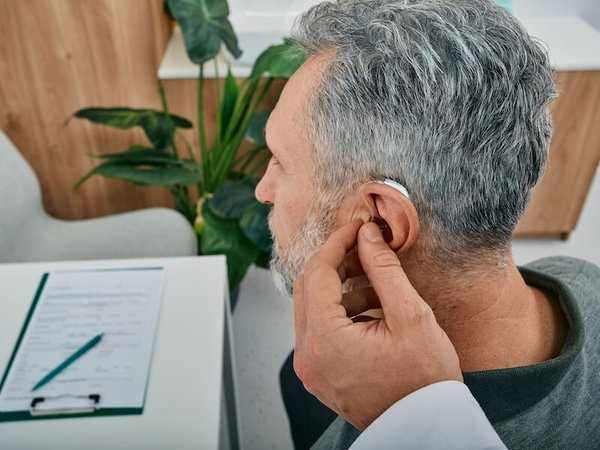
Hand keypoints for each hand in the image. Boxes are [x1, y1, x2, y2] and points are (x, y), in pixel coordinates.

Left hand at [292, 219, 462, 429]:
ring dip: (341, 289)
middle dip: (337, 263)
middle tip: (366, 248)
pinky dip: (341, 313)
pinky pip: (321, 331)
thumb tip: (367, 234)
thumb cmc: (424, 380)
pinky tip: (373, 309)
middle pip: (309, 289)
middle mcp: (308, 356)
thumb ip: (384, 269)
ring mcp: (311, 368)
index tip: (358, 226)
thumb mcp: (410, 316)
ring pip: (314, 309)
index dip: (337, 242)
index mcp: (324, 340)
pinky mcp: (321, 375)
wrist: (429, 428)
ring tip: (378, 283)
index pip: (318, 272)